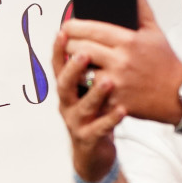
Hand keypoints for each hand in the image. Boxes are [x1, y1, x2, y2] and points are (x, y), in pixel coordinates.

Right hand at [52, 39, 124, 181]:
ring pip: (82, 106)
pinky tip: (122, 110)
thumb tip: (106, 31)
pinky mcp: (88, 138)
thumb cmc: (97, 113)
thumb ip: (95, 66)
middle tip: (84, 54)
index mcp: (69, 87)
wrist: (95, 151)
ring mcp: (76, 121)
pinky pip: (99, 128)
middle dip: (72, 69)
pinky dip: (110, 119)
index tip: (63, 31)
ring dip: (94, 93)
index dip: (58, 49)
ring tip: (108, 81)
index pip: (59, 64)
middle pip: (64, 84)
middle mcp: (68, 103)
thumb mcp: (91, 89)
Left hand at [60, 0, 181, 125]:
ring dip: (72, 67)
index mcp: (128, 41)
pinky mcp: (113, 102)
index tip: (66, 26)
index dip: (72, 27)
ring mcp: (116, 83)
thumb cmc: (165, 62)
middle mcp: (120, 61)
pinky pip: (89, 92)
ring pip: (80, 72)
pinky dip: (83, 86)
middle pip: (80, 49)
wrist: (179, 95)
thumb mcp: (155, 30)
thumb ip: (140, 6)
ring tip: (71, 61)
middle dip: (68, 45)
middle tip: (66, 43)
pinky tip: (81, 81)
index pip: (91, 29)